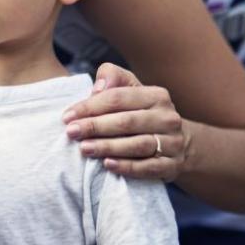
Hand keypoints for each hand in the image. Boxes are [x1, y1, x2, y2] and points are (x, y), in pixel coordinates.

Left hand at [62, 63, 186, 181]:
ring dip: (108, 147)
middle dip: (95, 126)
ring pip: (138, 145)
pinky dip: (127, 167)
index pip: (118, 98)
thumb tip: (97, 88)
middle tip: (71, 132)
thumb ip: (112, 77)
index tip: (67, 116)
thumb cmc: (142, 112)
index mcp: (156, 95)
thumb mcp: (131, 88)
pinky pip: (149, 168)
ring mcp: (173, 143)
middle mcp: (167, 118)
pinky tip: (107, 165)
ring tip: (84, 148)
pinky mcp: (172, 165)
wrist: (177, 142)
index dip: (90, 106)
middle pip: (126, 121)